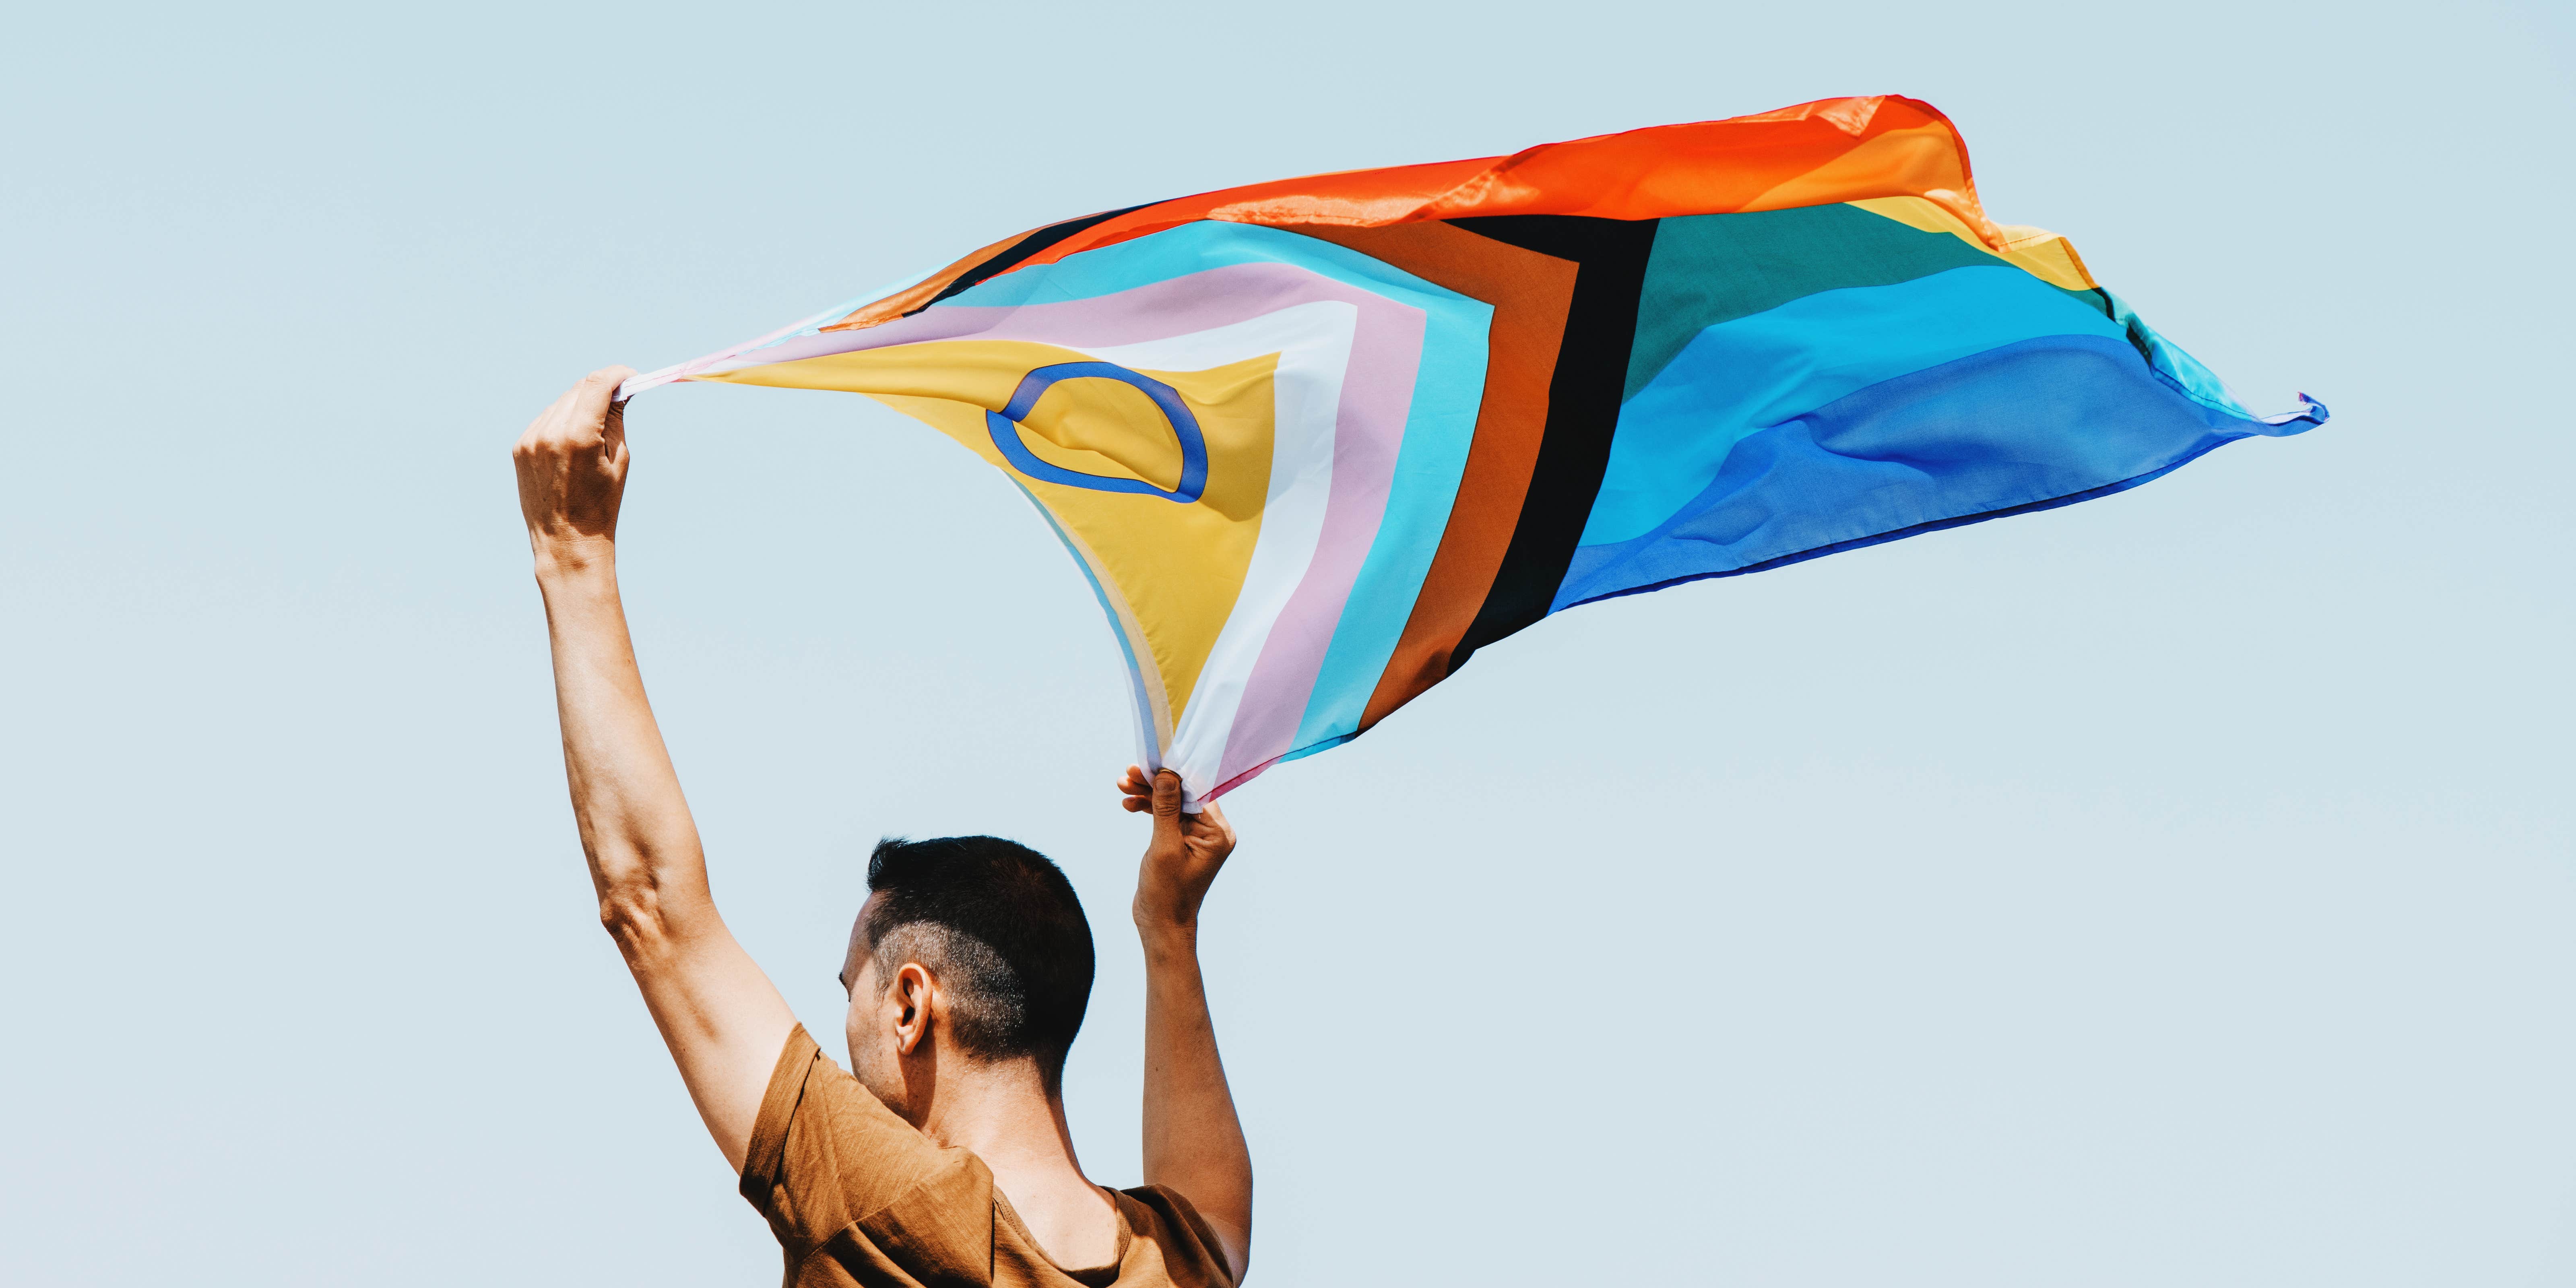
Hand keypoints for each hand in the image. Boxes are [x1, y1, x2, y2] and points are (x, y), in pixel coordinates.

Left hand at [513, 367, 636, 566]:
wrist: (566, 542)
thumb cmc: (601, 504)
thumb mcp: (618, 460)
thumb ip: (616, 419)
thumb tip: (619, 389)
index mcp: (579, 437)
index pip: (596, 384)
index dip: (617, 374)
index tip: (631, 376)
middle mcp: (549, 433)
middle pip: (579, 389)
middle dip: (601, 388)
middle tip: (620, 397)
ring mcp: (530, 440)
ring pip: (561, 402)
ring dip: (581, 404)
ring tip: (596, 427)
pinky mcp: (520, 447)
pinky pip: (545, 419)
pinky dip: (563, 420)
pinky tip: (574, 441)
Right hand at [1121, 766, 1235, 934]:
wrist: (1161, 925)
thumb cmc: (1166, 893)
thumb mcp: (1164, 848)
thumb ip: (1166, 810)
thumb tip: (1167, 775)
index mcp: (1218, 833)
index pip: (1197, 792)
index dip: (1172, 775)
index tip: (1150, 763)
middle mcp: (1212, 832)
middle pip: (1183, 795)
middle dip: (1155, 784)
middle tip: (1128, 774)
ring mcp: (1196, 837)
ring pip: (1171, 804)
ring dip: (1147, 794)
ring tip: (1122, 786)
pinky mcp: (1180, 842)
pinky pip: (1166, 816)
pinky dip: (1148, 808)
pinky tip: (1129, 804)